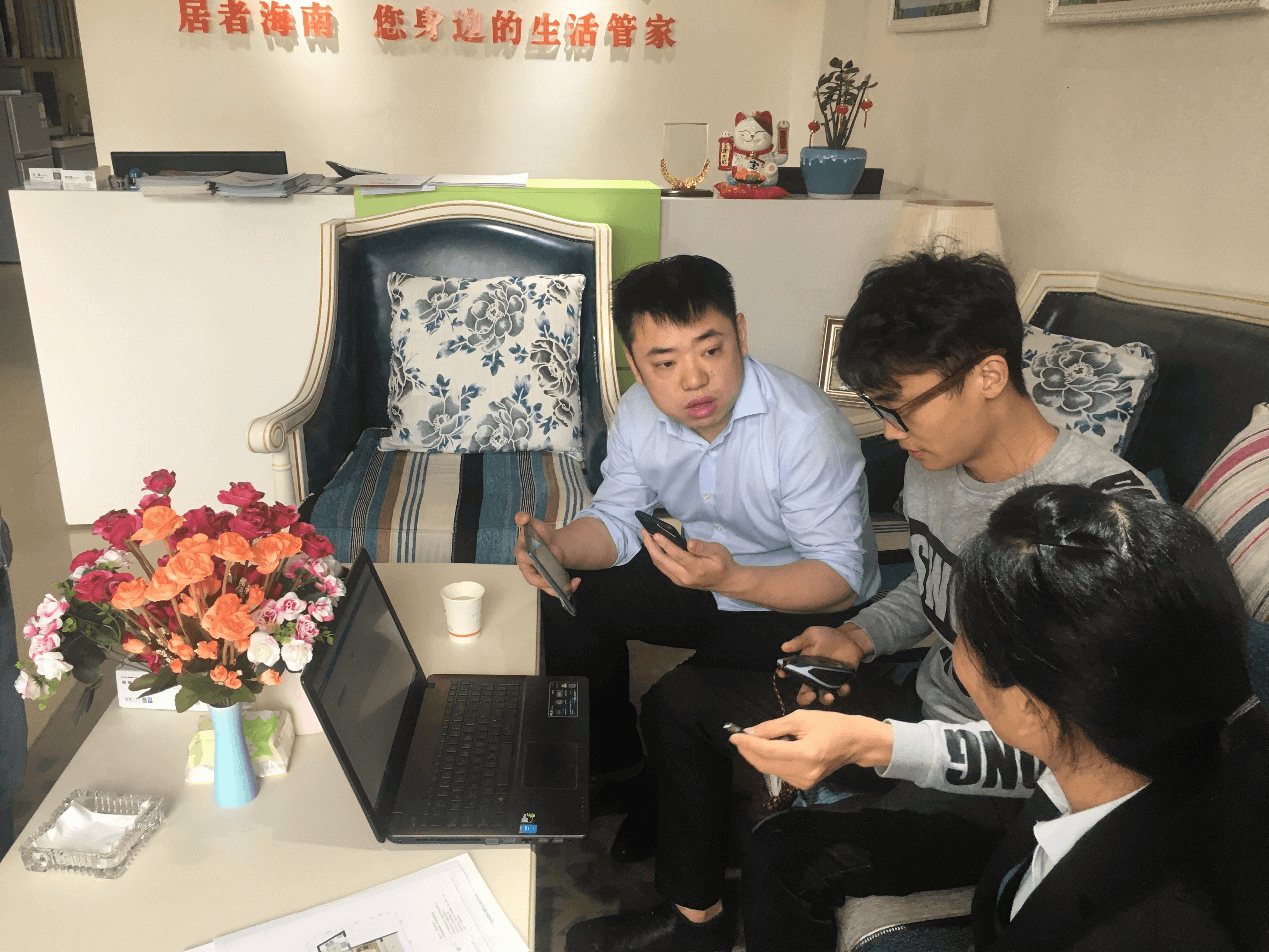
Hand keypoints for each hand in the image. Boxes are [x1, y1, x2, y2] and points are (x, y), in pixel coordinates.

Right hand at [513, 512, 579, 597]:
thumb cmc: (539, 536)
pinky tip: (576, 581)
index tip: (538, 560)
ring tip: (571, 583)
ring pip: (546, 587)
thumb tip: (523, 517)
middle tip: (556, 579)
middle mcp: (527, 568)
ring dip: (558, 588)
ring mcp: (537, 577)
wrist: (550, 544)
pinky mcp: (548, 582)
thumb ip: (526, 519)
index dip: (530, 560)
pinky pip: (555, 589)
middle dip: (545, 581)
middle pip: (534, 579)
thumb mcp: (534, 525)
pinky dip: (566, 587)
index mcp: (522, 554)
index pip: (523, 558)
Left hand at [642, 530, 737, 592]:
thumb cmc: (723, 564)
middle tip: (644, 532)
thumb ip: (703, 547)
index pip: (676, 555)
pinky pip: (663, 568)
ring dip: (651, 551)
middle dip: (650, 546)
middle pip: (662, 561)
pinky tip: (655, 548)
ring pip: (660, 565)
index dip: (664, 544)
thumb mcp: (718, 551)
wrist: (726, 581)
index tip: (655, 534)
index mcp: (695, 569)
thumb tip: (689, 542)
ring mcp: (680, 580)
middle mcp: (684, 577)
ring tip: (646, 537)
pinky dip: (656, 557)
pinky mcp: (678, 581)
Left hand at [729, 709, 893, 789]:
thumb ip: (773, 727)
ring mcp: (805, 781)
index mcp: (806, 754)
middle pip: (766, 764)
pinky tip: (768, 749)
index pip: (768, 751)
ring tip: (751, 741)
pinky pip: (780, 772)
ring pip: (771, 770)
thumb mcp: (801, 718)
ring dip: (757, 756)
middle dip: (748, 751)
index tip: (734, 735)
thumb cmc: (831, 725)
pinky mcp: (805, 784)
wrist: (855, 742)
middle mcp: (805, 772)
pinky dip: (769, 761)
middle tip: (738, 737)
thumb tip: (750, 732)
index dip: (748, 744)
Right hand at [779, 623, 871, 705]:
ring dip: (826, 700)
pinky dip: (843, 691)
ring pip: (824, 697)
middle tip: (811, 695)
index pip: (791, 674)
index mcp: (805, 666)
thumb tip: (783, 647)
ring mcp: (829, 681)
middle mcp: (815, 677)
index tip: (783, 673)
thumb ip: (799, 641)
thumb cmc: (828, 636)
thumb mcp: (812, 635)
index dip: (785, 675)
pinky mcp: (842, 681)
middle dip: (805, 699)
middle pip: (805, 694)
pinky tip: (845, 686)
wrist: (849, 637)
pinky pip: (842, 691)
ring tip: (829, 696)